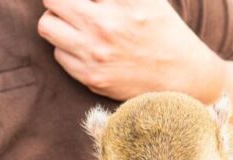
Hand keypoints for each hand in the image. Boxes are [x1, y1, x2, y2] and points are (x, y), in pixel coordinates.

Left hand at [37, 0, 224, 101]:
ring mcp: (94, 55)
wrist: (184, 78)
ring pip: (47, 27)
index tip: (81, 1)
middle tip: (73, 5)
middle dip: (60, 1)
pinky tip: (87, 48)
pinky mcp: (91, 78)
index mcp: (120, 3)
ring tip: (75, 25)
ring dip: (58, 22)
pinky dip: (68, 48)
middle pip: (51, 0)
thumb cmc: (167, 31)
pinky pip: (59, 55)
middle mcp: (103, 27)